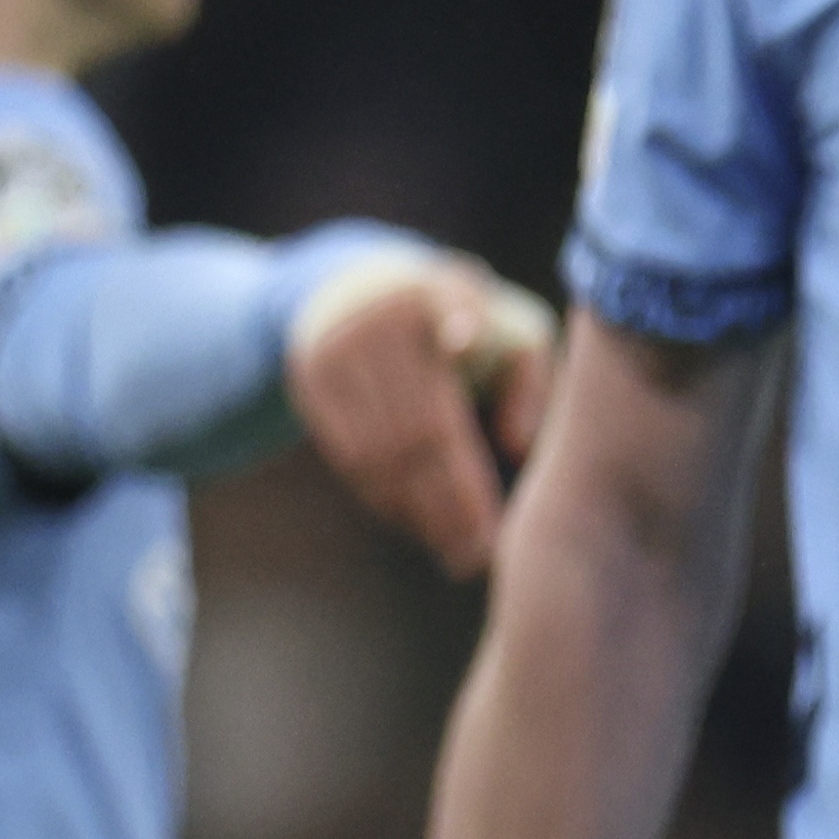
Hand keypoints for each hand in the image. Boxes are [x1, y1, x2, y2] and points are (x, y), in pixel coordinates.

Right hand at [289, 253, 559, 578]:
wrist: (359, 285)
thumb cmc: (462, 321)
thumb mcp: (507, 328)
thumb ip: (529, 377)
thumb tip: (516, 446)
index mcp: (433, 292)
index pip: (449, 332)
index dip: (460, 352)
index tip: (468, 358)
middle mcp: (376, 317)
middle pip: (419, 424)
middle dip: (455, 496)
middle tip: (486, 550)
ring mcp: (335, 348)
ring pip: (381, 448)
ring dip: (421, 510)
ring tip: (459, 554)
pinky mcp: (309, 377)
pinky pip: (350, 454)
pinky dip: (387, 497)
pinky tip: (421, 527)